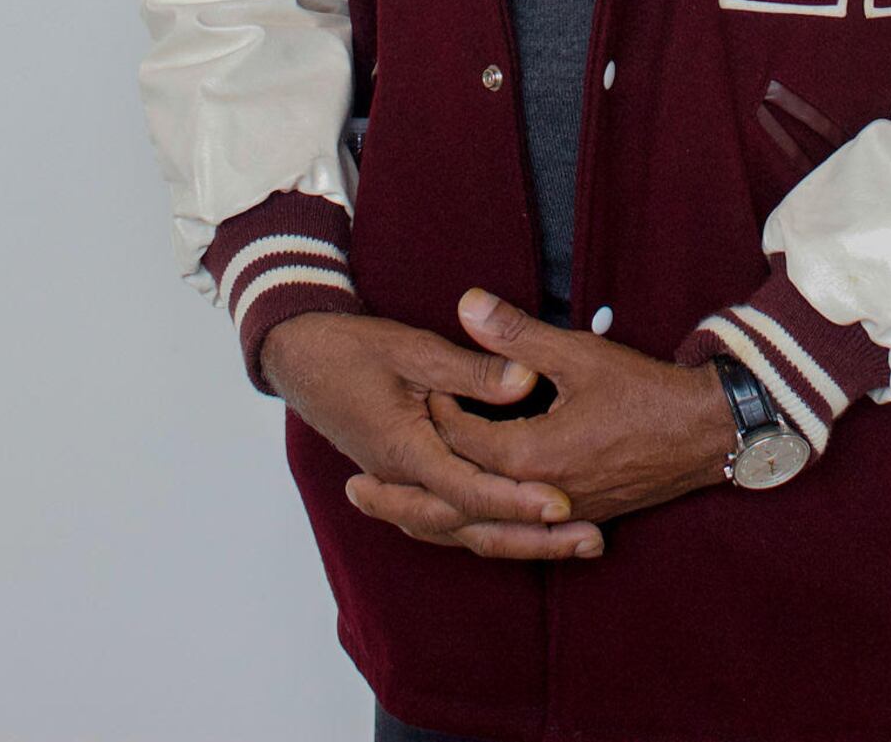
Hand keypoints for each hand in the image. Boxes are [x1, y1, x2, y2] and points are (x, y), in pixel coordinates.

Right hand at [258, 310, 607, 559]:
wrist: (300, 358)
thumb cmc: (353, 349)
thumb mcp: (414, 347)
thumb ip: (472, 370)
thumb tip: (525, 382)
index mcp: (404, 451)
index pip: (468, 490)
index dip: (516, 499)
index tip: (562, 503)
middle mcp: (403, 482)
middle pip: (472, 526)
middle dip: (533, 537)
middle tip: (590, 540)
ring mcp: (402, 487)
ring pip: (463, 532)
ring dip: (519, 540)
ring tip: (576, 544)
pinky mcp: (406, 483)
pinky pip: (449, 522)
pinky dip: (489, 529)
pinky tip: (525, 531)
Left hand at [346, 288, 738, 545]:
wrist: (705, 434)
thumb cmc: (644, 392)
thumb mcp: (577, 354)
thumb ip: (517, 336)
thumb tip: (468, 304)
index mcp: (529, 460)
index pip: (460, 441)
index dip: (435, 412)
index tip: (420, 385)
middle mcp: (536, 500)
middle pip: (455, 504)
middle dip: (405, 495)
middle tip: (356, 486)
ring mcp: (556, 517)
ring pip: (480, 530)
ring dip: (434, 521)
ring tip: (392, 512)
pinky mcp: (574, 521)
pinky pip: (510, 536)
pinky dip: (477, 529)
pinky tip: (463, 522)